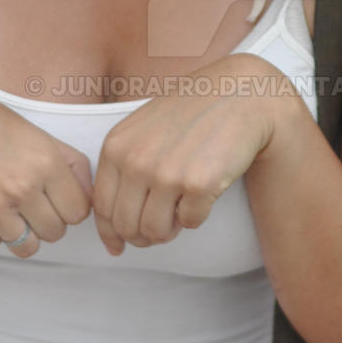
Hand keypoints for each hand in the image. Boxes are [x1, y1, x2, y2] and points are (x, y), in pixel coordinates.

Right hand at [0, 73, 91, 257]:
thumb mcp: (34, 132)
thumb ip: (69, 164)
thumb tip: (90, 198)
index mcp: (46, 160)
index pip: (79, 212)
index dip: (68, 207)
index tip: (54, 197)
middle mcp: (23, 185)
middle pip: (56, 233)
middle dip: (45, 221)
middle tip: (27, 200)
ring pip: (27, 247)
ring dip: (21, 232)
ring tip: (6, 206)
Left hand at [92, 56, 297, 255]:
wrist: (238, 95)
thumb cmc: (191, 112)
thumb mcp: (142, 130)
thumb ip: (124, 169)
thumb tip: (114, 227)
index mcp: (116, 147)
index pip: (103, 207)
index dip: (111, 234)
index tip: (118, 247)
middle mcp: (136, 161)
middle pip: (127, 226)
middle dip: (143, 236)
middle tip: (160, 229)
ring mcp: (166, 173)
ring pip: (156, 232)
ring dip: (170, 230)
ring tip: (181, 209)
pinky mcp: (199, 184)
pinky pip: (191, 223)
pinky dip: (197, 216)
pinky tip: (203, 192)